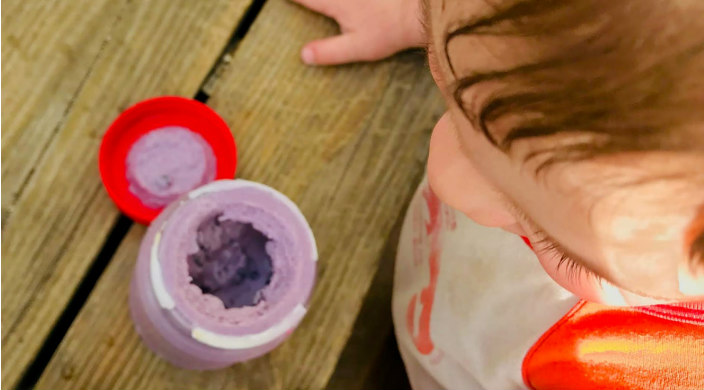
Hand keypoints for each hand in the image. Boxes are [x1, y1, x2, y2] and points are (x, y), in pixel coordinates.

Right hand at [292, 0, 425, 65]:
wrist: (421, 11)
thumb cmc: (390, 31)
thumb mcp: (358, 48)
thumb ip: (329, 52)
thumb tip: (303, 55)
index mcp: (334, 2)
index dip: (290, 0)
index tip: (278, 2)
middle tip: (297, 3)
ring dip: (321, 0)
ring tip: (321, 6)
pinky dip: (345, 1)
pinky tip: (353, 5)